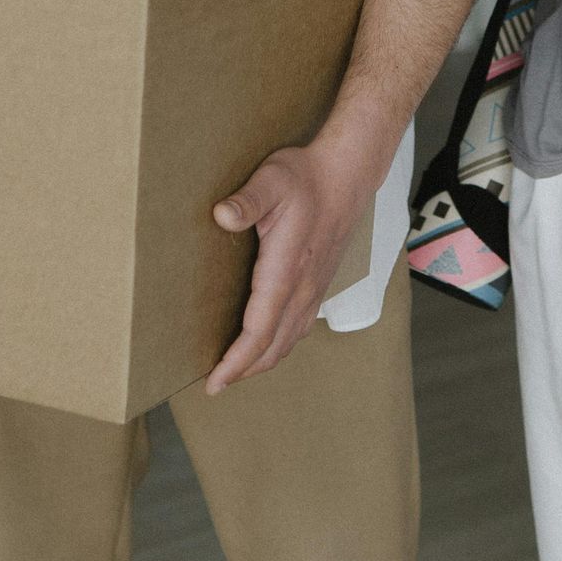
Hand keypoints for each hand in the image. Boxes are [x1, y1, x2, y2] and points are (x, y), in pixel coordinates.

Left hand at [206, 136, 376, 391]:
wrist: (346, 175)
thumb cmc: (306, 177)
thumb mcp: (271, 180)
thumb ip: (247, 200)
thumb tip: (221, 216)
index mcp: (286, 270)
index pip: (260, 330)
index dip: (237, 361)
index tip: (216, 380)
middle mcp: (303, 288)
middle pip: (273, 346)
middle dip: (244, 370)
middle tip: (215, 385)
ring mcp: (314, 289)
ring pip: (288, 340)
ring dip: (262, 361)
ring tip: (236, 372)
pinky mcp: (318, 284)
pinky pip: (299, 327)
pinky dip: (279, 345)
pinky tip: (268, 345)